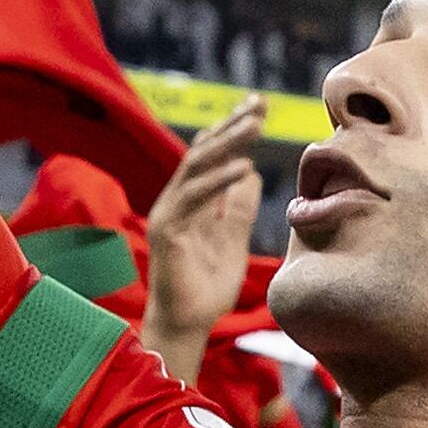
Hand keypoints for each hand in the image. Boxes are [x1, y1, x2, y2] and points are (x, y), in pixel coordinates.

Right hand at [142, 97, 268, 382]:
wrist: (187, 325)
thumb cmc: (207, 287)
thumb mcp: (233, 241)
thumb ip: (238, 209)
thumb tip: (251, 174)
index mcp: (193, 200)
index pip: (213, 154)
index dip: (234, 128)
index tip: (260, 106)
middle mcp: (177, 200)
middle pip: (204, 151)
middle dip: (232, 124)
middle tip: (259, 102)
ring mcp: (170, 214)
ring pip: (197, 167)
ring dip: (228, 143)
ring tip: (255, 124)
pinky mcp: (168, 232)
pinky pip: (195, 199)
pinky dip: (220, 181)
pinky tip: (243, 167)